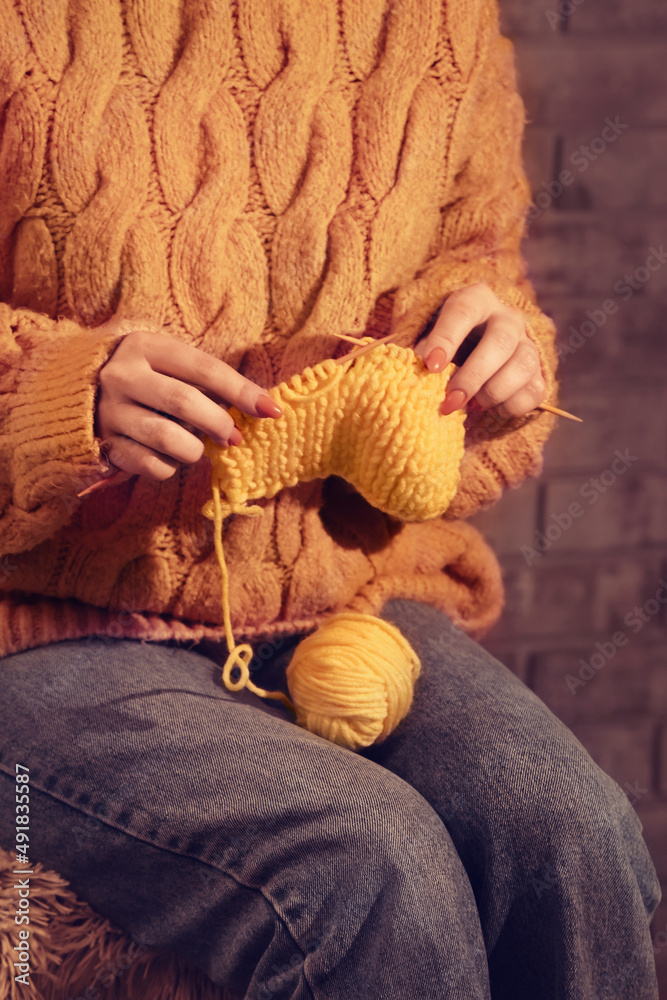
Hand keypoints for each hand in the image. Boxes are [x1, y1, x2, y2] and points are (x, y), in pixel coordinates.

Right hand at [94, 321, 282, 483]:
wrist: (78, 391)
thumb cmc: (145, 376)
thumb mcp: (169, 363)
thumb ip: (207, 381)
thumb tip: (258, 408)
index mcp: (146, 346)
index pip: (204, 369)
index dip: (242, 391)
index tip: (270, 411)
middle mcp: (123, 376)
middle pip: (184, 403)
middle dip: (219, 424)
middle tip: (233, 437)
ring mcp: (110, 412)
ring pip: (167, 439)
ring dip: (194, 449)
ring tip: (197, 447)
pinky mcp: (106, 444)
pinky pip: (151, 465)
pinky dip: (170, 467)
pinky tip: (169, 457)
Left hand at [413, 282, 546, 418]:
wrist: (471, 351)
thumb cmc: (443, 343)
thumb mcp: (426, 336)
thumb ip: (421, 348)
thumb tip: (418, 368)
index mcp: (476, 300)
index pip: (463, 310)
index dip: (447, 338)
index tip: (431, 366)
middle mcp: (507, 318)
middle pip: (501, 341)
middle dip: (474, 376)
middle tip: (451, 401)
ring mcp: (527, 344)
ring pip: (523, 365)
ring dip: (494, 392)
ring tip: (471, 406)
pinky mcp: (538, 372)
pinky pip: (534, 391)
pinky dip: (511, 406)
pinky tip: (491, 409)